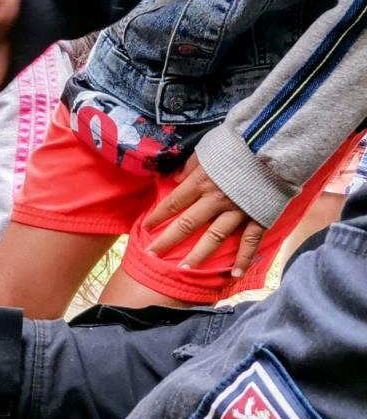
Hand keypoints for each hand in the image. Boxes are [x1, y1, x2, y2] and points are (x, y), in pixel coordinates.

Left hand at [144, 155, 265, 276]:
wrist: (274, 144)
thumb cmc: (239, 143)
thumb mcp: (209, 148)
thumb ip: (191, 165)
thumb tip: (175, 179)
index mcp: (202, 181)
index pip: (174, 202)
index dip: (158, 216)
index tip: (145, 228)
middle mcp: (216, 199)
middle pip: (187, 224)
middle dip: (168, 240)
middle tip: (152, 255)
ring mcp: (238, 210)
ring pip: (214, 237)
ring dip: (198, 255)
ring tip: (185, 269)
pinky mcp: (258, 217)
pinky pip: (249, 241)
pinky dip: (243, 259)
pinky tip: (235, 275)